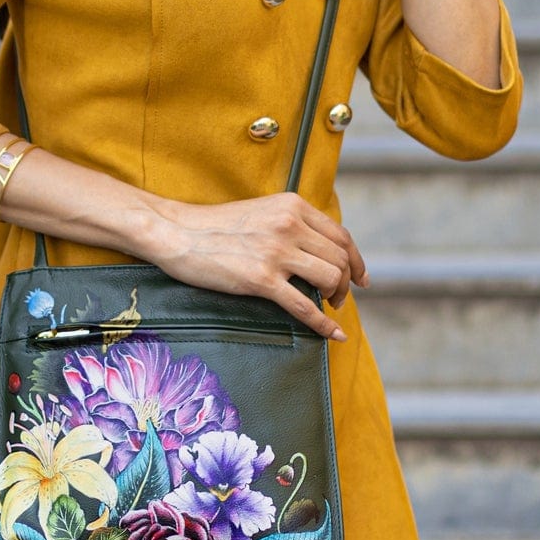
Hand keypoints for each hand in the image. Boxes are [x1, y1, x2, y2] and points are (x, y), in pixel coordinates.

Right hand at [148, 192, 369, 341]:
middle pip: (341, 258)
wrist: (178, 232)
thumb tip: (316, 249)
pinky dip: (323, 324)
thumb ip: (290, 223)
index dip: (356, 260)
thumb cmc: (215, 226)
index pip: (341, 235)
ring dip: (338, 298)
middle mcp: (290, 224)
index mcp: (292, 206)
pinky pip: (304, 306)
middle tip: (340, 298)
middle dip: (348, 283)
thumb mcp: (262, 212)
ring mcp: (276, 252)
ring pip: (330, 278)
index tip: (362, 278)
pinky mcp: (261, 278)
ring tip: (330, 308)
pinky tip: (332, 334)